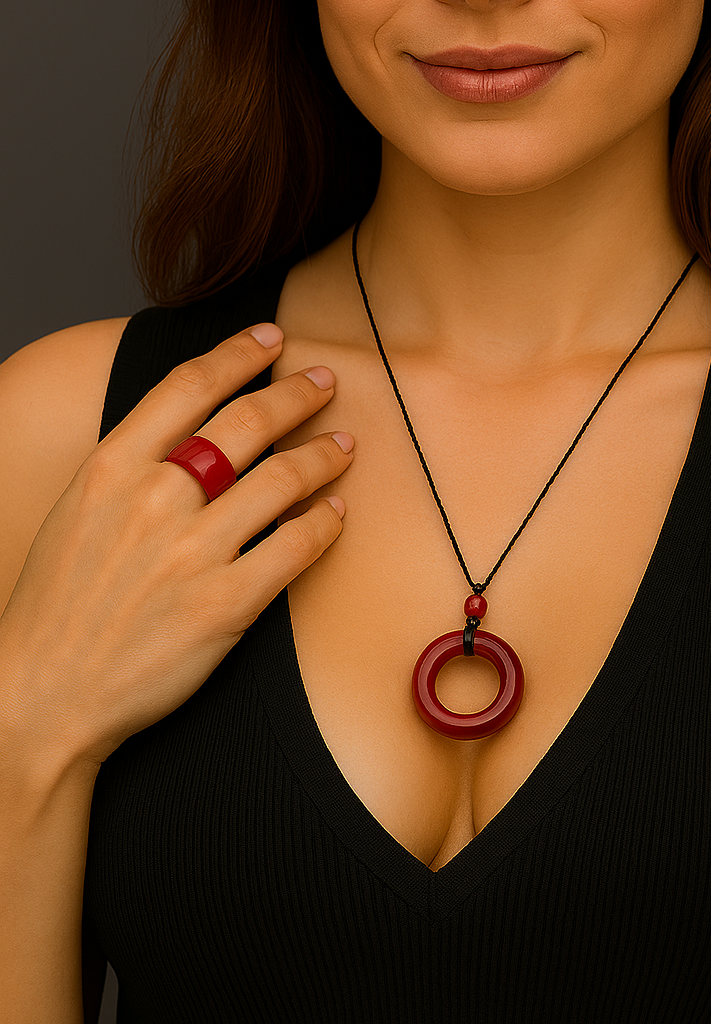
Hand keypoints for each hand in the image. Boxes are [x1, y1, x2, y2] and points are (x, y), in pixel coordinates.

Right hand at [0, 323, 351, 773]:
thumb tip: (191, 425)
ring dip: (323, 453)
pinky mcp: (227, 604)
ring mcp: (193, 551)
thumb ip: (131, 464)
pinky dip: (326, 521)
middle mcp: (155, 498)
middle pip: (247, 421)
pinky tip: (336, 510)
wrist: (44, 695)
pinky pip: (296, 546)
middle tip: (324, 382)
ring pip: (283, 478)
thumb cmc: (57, 605)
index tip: (271, 339)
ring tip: (343, 443)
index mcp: (111, 467)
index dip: (240, 353)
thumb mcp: (76, 509)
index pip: (189, 385)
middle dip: (296, 394)